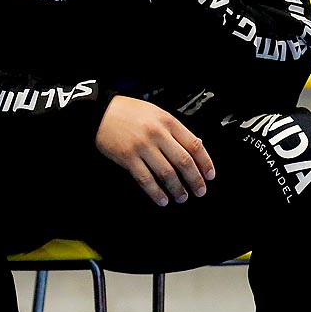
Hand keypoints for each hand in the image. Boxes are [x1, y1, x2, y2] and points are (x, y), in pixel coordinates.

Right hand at [95, 96, 215, 205]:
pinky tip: (162, 199)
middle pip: (183, 161)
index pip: (194, 145)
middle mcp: (157, 134)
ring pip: (167, 173)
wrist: (101, 113)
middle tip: (199, 190)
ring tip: (181, 197)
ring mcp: (142, 146)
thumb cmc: (128, 112)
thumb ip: (174, 129)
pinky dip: (156, 192)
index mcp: (167, 121)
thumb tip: (195, 145)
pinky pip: (146, 179)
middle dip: (195, 180)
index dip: (205, 162)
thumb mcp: (156, 113)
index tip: (209, 175)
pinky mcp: (128, 158)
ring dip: (177, 189)